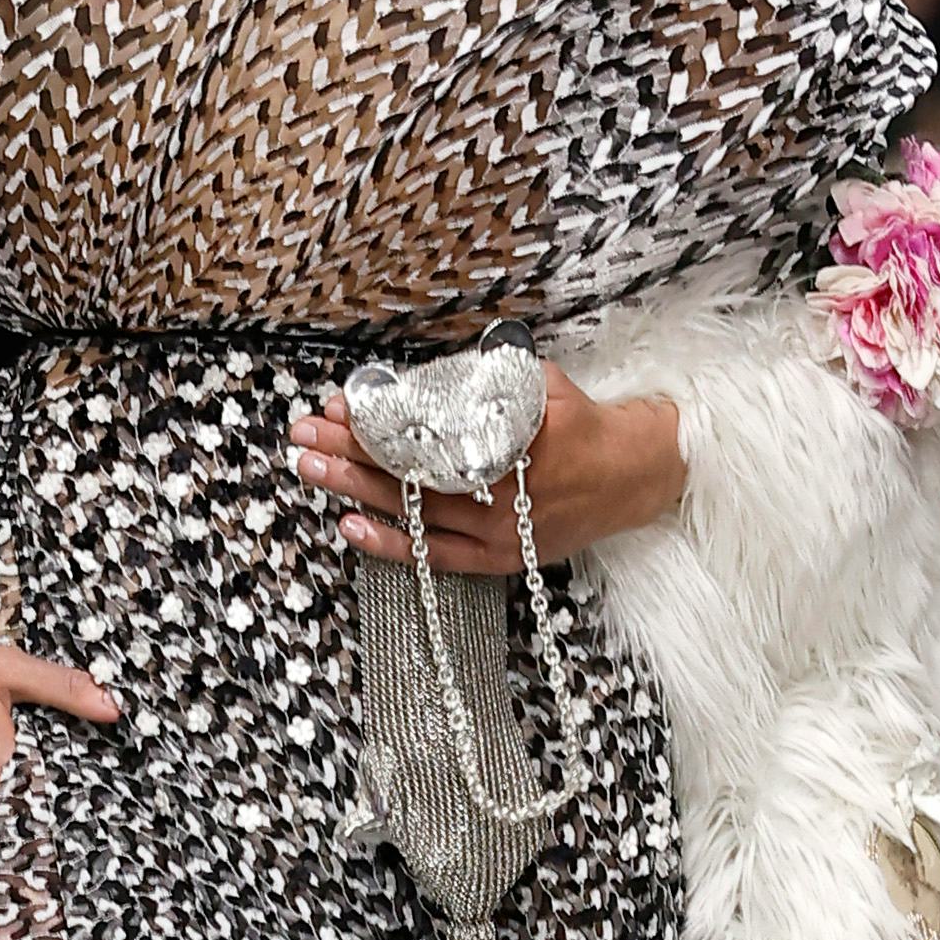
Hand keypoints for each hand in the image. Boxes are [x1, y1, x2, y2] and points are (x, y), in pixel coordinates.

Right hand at [0, 618, 119, 898]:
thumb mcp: (0, 667)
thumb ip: (61, 688)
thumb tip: (112, 708)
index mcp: (6, 771)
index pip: (57, 825)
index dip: (74, 840)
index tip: (93, 857)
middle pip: (27, 855)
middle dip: (47, 862)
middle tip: (70, 881)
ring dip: (13, 881)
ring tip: (40, 899)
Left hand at [287, 367, 682, 573]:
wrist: (634, 477)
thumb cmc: (582, 422)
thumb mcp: (540, 383)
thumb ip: (484, 382)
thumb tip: (419, 380)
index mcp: (511, 441)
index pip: (428, 433)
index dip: (380, 422)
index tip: (342, 406)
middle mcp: (502, 493)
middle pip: (410, 471)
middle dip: (352, 451)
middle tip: (305, 435)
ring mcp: (498, 532)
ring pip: (415, 512)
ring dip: (357, 489)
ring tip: (310, 468)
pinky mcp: (498, 558)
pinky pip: (436, 557)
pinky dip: (391, 543)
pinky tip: (351, 526)